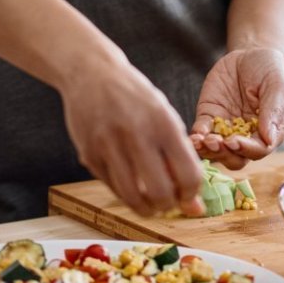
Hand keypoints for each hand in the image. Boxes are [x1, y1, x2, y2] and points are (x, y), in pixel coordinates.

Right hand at [60, 60, 203, 216]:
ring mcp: (109, 145)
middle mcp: (137, 134)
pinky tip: (132, 188)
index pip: (188, 174)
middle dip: (169, 206)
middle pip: (161, 192)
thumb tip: (194, 204)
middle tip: (168, 203)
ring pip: (133, 197)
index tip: (189, 197)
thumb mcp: (164, 117)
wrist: (92, 73)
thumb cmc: (135, 98)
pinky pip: (112, 189)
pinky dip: (126, 196)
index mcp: (164, 123)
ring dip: (146, 209)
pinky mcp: (89, 154)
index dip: (192, 195)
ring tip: (151, 204)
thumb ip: (180, 157)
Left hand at [190, 48, 283, 169]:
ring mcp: (227, 128)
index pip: (258, 149)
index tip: (234, 142)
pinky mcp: (209, 118)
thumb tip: (270, 140)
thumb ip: (274, 111)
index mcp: (268, 131)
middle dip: (225, 154)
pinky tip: (195, 136)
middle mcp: (247, 135)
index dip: (246, 149)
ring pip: (217, 151)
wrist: (249, 54)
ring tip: (202, 141)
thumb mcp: (278, 85)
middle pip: (236, 157)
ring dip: (209, 150)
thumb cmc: (269, 70)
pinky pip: (202, 132)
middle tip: (215, 143)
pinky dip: (197, 137)